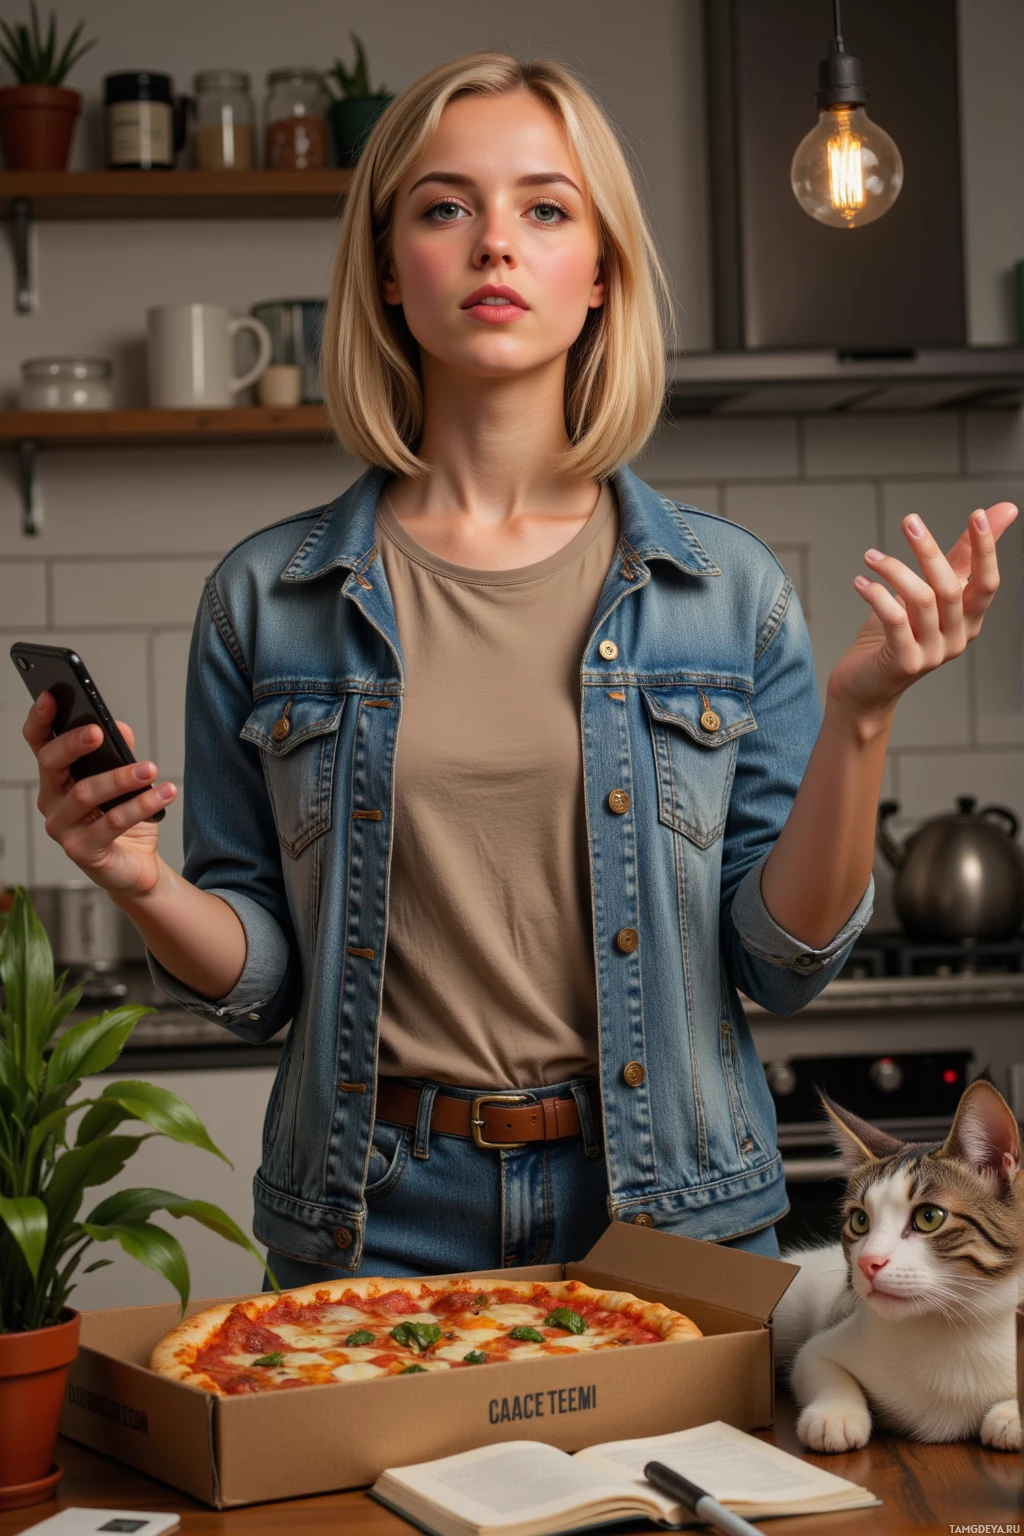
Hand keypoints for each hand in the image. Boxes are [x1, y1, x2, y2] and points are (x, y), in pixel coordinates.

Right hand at [23, 690, 177, 897]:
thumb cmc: (123, 818)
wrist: (136, 866)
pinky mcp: (81, 850)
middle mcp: (52, 801)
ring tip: (151, 768)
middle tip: (100, 731)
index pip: (39, 743)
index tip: (50, 695)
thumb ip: (118, 751)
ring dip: (121, 778)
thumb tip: (120, 729)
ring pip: (84, 794)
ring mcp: (62, 827)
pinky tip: (164, 793)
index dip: (40, 719)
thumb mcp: (125, 780)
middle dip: (74, 744)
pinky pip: (111, 823)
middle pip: (51, 764)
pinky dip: (140, 805)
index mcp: (57, 777)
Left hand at [827, 501, 1018, 720]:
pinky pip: (895, 620)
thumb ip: (962, 556)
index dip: (986, 549)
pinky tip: (860, 581)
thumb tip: (1002, 511)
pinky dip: (876, 595)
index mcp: (970, 620)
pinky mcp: (905, 662)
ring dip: (894, 570)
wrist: (865, 686)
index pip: (989, 582)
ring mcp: (933, 653)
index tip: (977, 514)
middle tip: (909, 520)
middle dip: (929, 550)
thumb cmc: (898, 633)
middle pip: (951, 587)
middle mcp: (958, 638)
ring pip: (922, 600)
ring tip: (870, 556)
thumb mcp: (931, 591)